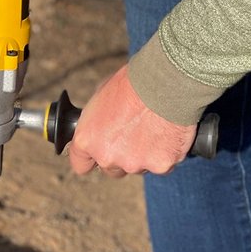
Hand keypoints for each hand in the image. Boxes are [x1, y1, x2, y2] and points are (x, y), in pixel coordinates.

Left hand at [67, 65, 197, 177]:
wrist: (165, 81)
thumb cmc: (133, 81)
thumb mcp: (103, 95)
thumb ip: (99, 121)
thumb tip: (103, 125)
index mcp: (87, 139)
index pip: (81, 164)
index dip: (92, 158)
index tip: (101, 151)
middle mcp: (107, 156)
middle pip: (112, 170)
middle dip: (122, 157)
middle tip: (134, 136)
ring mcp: (134, 164)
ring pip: (139, 167)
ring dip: (145, 154)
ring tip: (155, 127)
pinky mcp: (160, 166)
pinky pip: (162, 164)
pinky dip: (166, 153)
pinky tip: (170, 131)